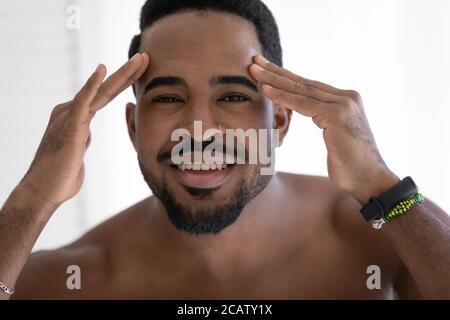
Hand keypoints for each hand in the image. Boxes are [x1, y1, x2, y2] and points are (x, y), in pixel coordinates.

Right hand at [20, 53, 148, 207]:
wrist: (43, 191)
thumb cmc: (60, 176)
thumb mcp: (76, 152)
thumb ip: (81, 139)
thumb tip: (85, 133)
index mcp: (77, 118)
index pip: (105, 96)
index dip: (124, 82)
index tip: (142, 70)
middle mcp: (73, 112)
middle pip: (106, 89)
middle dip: (128, 73)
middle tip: (145, 57)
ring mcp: (71, 117)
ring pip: (101, 91)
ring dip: (122, 75)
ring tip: (140, 59)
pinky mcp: (70, 126)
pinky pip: (83, 101)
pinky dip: (92, 85)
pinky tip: (102, 69)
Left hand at [249, 55, 399, 203]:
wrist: (369, 179)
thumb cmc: (350, 163)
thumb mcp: (335, 135)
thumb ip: (325, 119)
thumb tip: (313, 115)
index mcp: (346, 100)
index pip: (309, 86)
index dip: (285, 77)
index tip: (266, 69)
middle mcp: (346, 97)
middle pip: (303, 83)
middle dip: (276, 72)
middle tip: (255, 61)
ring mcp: (343, 104)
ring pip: (301, 90)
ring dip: (274, 80)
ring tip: (254, 71)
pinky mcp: (337, 115)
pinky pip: (303, 104)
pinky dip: (282, 97)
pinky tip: (265, 90)